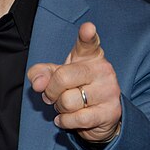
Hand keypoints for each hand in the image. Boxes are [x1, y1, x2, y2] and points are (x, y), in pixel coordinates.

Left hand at [26, 21, 122, 143]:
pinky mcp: (110, 112)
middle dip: (51, 91)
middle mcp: (103, 69)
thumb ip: (41, 73)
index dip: (87, 35)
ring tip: (68, 106)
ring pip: (67, 101)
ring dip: (60, 109)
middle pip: (62, 77)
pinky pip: (76, 119)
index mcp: (90, 56)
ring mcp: (109, 90)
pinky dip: (65, 122)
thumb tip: (38, 84)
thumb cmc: (76, 89)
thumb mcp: (56, 76)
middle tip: (54, 95)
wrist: (99, 116)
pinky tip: (68, 119)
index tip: (87, 28)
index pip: (88, 43)